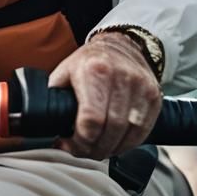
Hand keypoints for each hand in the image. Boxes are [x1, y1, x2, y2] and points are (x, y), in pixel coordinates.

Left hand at [47, 32, 161, 158]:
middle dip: (94, 149)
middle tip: (83, 150)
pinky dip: (128, 144)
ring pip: (128, 135)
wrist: (122, 45)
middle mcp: (120, 78)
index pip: (91, 119)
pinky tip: (116, 143)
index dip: (79, 141)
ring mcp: (140, 88)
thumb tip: (42, 122)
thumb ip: (54, 95)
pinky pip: (143, 131)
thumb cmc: (90, 61)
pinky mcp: (154, 97)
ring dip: (112, 149)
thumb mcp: (65, 70)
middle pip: (110, 131)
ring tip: (98, 148)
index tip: (69, 143)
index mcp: (94, 70)